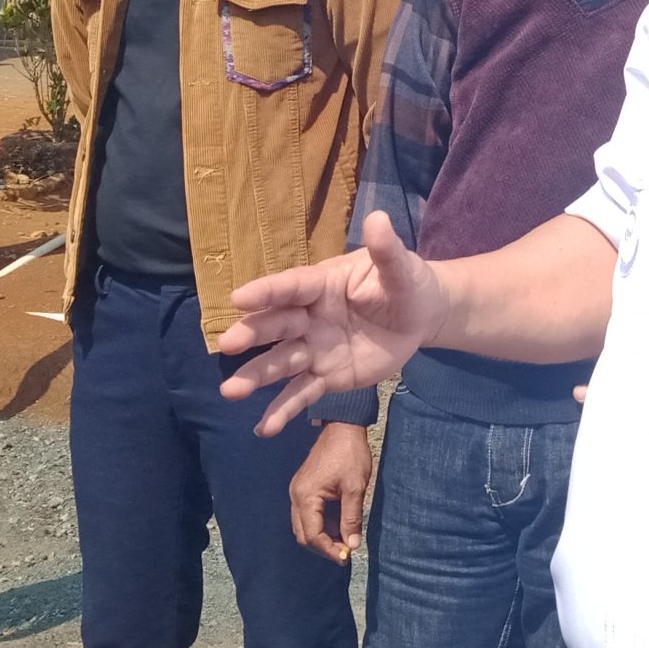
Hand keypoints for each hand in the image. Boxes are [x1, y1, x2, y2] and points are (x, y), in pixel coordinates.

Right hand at [220, 211, 450, 434]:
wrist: (420, 317)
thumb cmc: (405, 283)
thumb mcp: (400, 267)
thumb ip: (386, 249)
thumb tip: (379, 218)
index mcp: (321, 284)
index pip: (290, 287)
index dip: (267, 292)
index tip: (239, 298)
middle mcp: (309, 316)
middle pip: (277, 325)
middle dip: (252, 334)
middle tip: (228, 345)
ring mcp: (314, 348)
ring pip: (281, 363)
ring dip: (256, 376)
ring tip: (231, 392)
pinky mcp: (324, 376)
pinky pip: (301, 393)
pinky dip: (282, 410)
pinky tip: (264, 429)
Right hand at [290, 422, 374, 563]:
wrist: (342, 426)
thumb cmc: (350, 454)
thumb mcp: (355, 488)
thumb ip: (352, 519)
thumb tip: (352, 545)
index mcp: (306, 496)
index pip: (313, 534)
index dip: (328, 550)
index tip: (346, 558)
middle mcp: (296, 495)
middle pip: (303, 534)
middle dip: (323, 547)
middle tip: (344, 554)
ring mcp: (298, 491)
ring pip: (304, 525)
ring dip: (322, 537)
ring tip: (344, 542)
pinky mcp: (303, 487)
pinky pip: (307, 514)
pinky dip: (321, 524)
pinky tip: (338, 527)